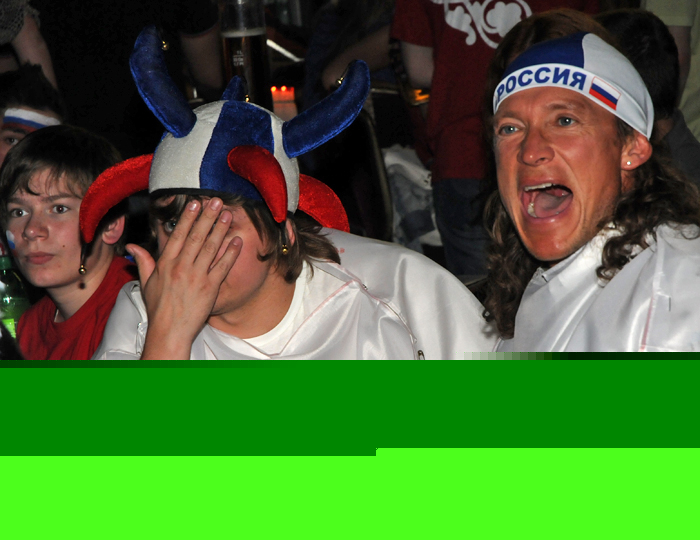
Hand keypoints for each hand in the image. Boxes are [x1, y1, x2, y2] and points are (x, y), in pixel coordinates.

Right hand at [126, 198, 241, 358]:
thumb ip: (143, 261)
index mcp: (166, 264)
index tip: (195, 203)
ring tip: (228, 215)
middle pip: (196, 237)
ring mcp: (196, 277)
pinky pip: (222, 267)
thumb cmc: (159, 309)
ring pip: (210, 248)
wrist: (169, 333)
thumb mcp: (147, 283)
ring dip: (220, 230)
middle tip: (217, 201)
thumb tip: (132, 246)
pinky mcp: (210, 288)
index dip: (188, 218)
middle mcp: (181, 268)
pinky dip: (230, 253)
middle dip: (207, 217)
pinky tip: (237, 241)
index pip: (178, 235)